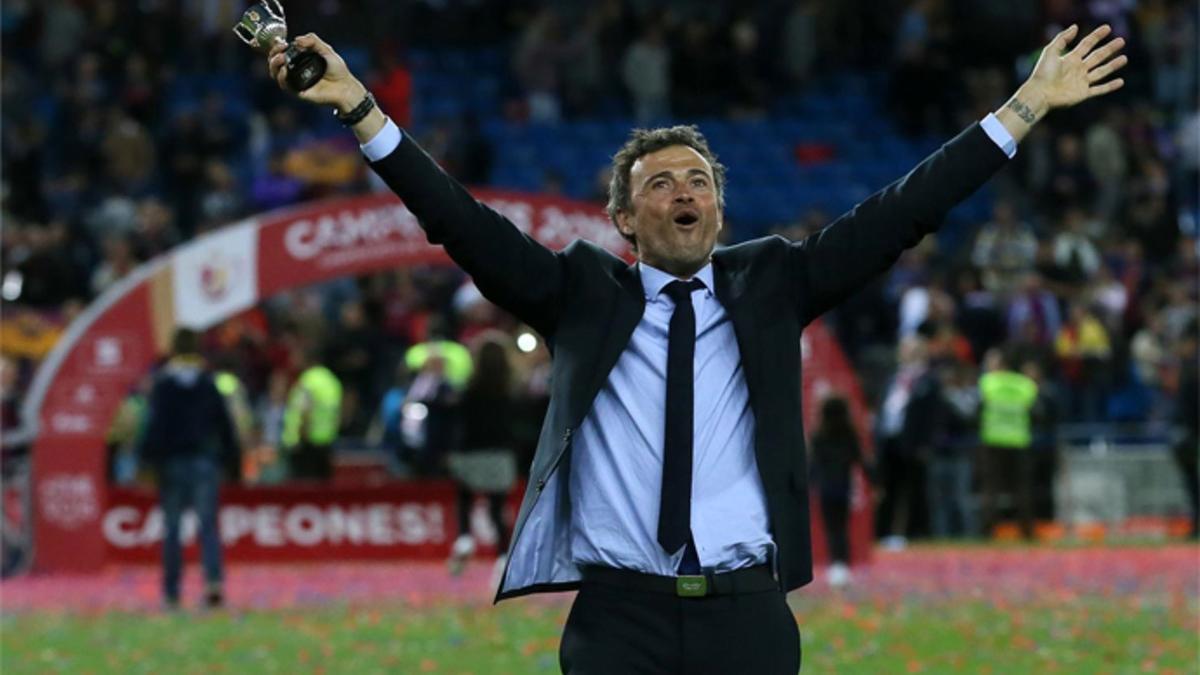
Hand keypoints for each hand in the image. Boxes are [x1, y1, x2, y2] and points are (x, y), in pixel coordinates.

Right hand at [268, 33, 364, 112]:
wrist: (345, 87)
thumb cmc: (337, 70)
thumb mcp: (326, 50)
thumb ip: (313, 41)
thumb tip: (296, 40)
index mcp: (300, 59)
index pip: (281, 52)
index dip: (277, 47)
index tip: (281, 42)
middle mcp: (295, 70)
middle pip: (275, 62)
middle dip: (273, 54)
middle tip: (280, 50)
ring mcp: (296, 81)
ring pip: (276, 74)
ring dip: (274, 65)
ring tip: (281, 58)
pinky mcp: (298, 92)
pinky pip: (285, 86)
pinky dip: (282, 77)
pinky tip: (285, 70)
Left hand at [994, 24, 1127, 141]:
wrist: (1039, 93)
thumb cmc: (1042, 73)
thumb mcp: (1050, 51)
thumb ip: (1062, 38)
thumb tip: (1076, 26)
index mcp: (1070, 59)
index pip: (1087, 45)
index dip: (1096, 36)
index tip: (1107, 28)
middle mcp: (1078, 69)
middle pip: (1097, 57)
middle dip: (1109, 49)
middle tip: (1121, 41)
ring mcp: (1081, 82)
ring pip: (1101, 72)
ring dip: (1113, 65)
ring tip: (1124, 58)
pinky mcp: (1083, 94)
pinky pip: (1099, 89)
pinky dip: (1110, 86)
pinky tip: (1120, 81)